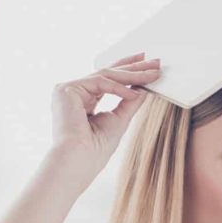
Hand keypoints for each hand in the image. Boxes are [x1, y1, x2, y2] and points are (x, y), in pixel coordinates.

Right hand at [49, 52, 160, 176]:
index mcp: (82, 99)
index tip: (147, 64)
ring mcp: (68, 90)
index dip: (127, 70)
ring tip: (152, 74)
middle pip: (107, 73)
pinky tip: (134, 93)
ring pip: (105, 75)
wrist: (79, 161)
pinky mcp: (66, 90)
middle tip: (154, 61)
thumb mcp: (119, 120)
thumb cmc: (96, 149)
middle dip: (133, 67)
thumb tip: (144, 89)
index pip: (107, 79)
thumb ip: (130, 102)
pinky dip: (118, 88)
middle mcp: (73, 92)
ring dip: (131, 74)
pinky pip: (99, 82)